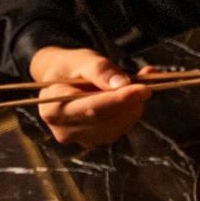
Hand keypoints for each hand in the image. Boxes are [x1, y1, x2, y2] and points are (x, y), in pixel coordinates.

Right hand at [28, 46, 148, 147]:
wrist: (60, 81)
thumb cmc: (70, 67)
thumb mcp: (82, 60)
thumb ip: (101, 70)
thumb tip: (123, 84)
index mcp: (53, 109)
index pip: (92, 109)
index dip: (119, 100)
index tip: (144, 89)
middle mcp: (64, 130)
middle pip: (107, 120)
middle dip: (130, 102)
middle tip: (146, 83)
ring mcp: (80, 139)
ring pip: (118, 126)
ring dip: (132, 106)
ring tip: (134, 85)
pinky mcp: (95, 140)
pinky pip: (120, 128)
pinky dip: (130, 112)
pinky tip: (130, 97)